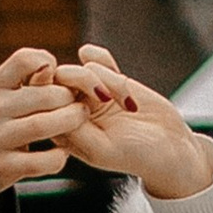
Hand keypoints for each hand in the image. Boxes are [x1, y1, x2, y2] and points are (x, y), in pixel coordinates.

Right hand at [0, 45, 91, 202]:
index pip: (25, 59)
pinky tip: (61, 153)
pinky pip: (43, 161)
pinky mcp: (3, 167)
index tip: (57, 78)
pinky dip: (59, 157)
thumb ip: (24, 82)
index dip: (49, 63)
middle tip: (81, 104)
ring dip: (71, 123)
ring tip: (78, 122)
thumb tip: (55, 69)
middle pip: (46, 95)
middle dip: (71, 98)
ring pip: (45, 125)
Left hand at [57, 46, 212, 200]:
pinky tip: (118, 73)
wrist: (172, 147)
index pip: (41, 104)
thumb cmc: (137, 155)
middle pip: (59, 79)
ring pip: (82, 67)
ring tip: (127, 103)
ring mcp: (89, 94)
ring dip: (107, 79)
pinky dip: (104, 59)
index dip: (52, 93)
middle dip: (83, 82)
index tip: (78, 99)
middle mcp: (72, 111)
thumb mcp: (102, 149)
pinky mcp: (107, 79)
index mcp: (63, 132)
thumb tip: (54, 100)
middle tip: (106, 98)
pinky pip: (93, 56)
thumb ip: (74, 128)